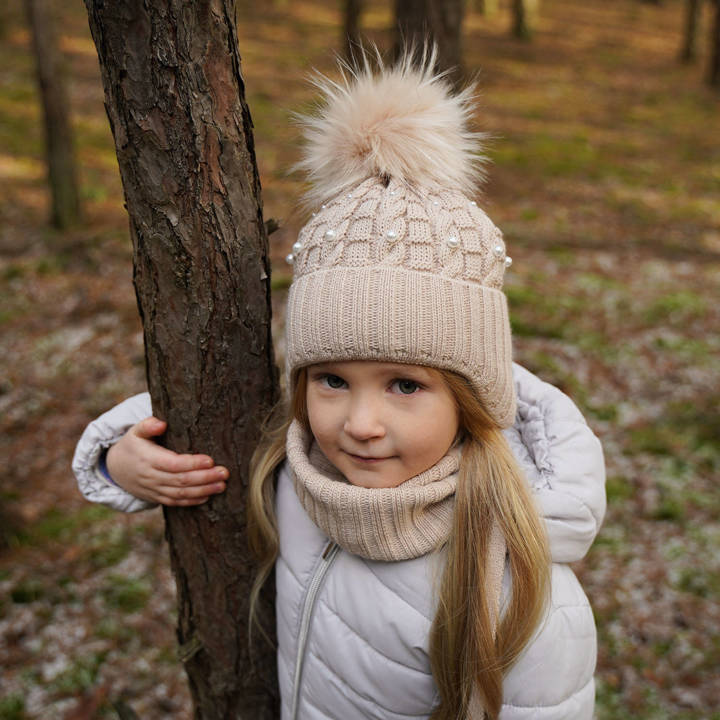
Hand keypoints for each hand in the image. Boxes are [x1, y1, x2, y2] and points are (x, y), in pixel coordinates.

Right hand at [105, 417, 228, 505]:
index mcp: (147, 459)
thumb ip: (147, 425)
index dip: (192, 464)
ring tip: (222, 485)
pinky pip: (175, 503)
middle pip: (181, 480)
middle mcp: (151, 477)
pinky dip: (192, 501)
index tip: (210, 460)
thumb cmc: (133, 445)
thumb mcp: (135, 431)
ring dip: (203, 491)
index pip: (173, 464)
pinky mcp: (156, 497)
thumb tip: (162, 423)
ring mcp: (154, 490)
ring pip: (180, 494)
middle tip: (224, 473)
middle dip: (204, 478)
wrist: (116, 468)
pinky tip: (208, 496)